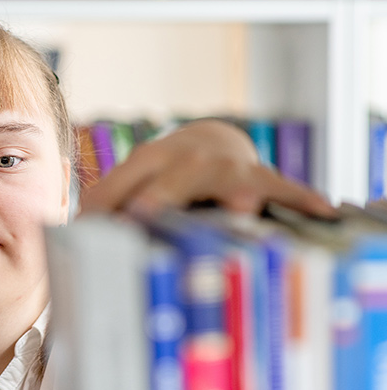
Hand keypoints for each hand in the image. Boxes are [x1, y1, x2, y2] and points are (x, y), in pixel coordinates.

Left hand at [78, 118, 335, 217]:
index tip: (89, 238)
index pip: (118, 187)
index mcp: (144, 163)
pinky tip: (322, 211)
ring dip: (231, 194)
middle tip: (146, 216)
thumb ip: (104, 214)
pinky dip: (300, 198)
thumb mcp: (132, 185)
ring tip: (240, 214)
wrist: (212, 141)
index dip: (103, 211)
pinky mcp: (260, 176)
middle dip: (161, 196)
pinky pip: (283, 187)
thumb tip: (67, 248)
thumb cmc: (163, 176)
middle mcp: (183, 159)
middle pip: (172, 178)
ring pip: (226, 179)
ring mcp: (224, 165)